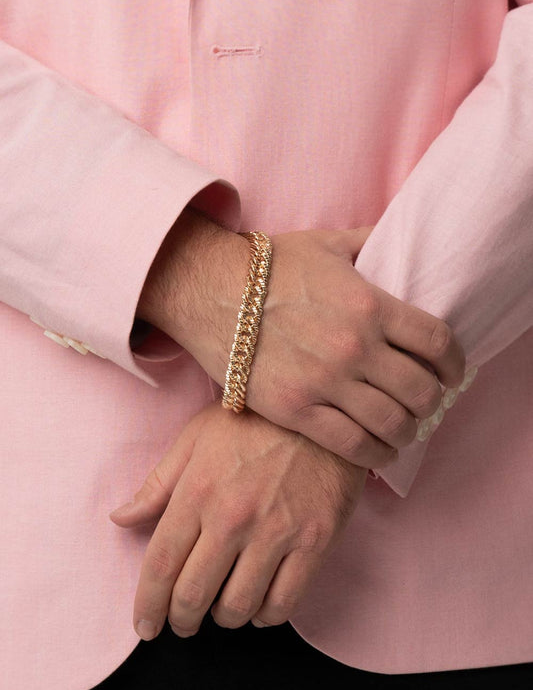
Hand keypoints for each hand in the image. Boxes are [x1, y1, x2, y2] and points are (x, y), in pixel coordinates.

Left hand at [109, 401, 366, 639]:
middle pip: (194, 594)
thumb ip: (158, 483)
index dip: (148, 605)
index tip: (146, 626)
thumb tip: (121, 518)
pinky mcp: (315, 541)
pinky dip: (265, 616)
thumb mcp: (197, 437)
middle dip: (181, 620)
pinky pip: (284, 602)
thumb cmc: (255, 419)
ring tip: (221, 609)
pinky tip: (259, 606)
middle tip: (182, 623)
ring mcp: (277, 531)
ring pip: (238, 606)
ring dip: (223, 618)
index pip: (161, 565)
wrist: (321, 402)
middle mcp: (233, 517)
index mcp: (198, 491)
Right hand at [139, 209, 464, 467]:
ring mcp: (325, 382)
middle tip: (426, 403)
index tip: (453, 374)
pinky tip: (378, 450)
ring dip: (408, 432)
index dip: (455, 364)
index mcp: (369, 304)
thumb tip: (395, 235)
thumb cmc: (267, 266)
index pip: (437, 342)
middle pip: (421, 390)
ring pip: (393, 423)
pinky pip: (352, 445)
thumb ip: (369, 241)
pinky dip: (375, 454)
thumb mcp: (326, 244)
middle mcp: (355, 346)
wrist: (208, 291)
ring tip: (404, 430)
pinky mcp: (297, 410)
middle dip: (433, 402)